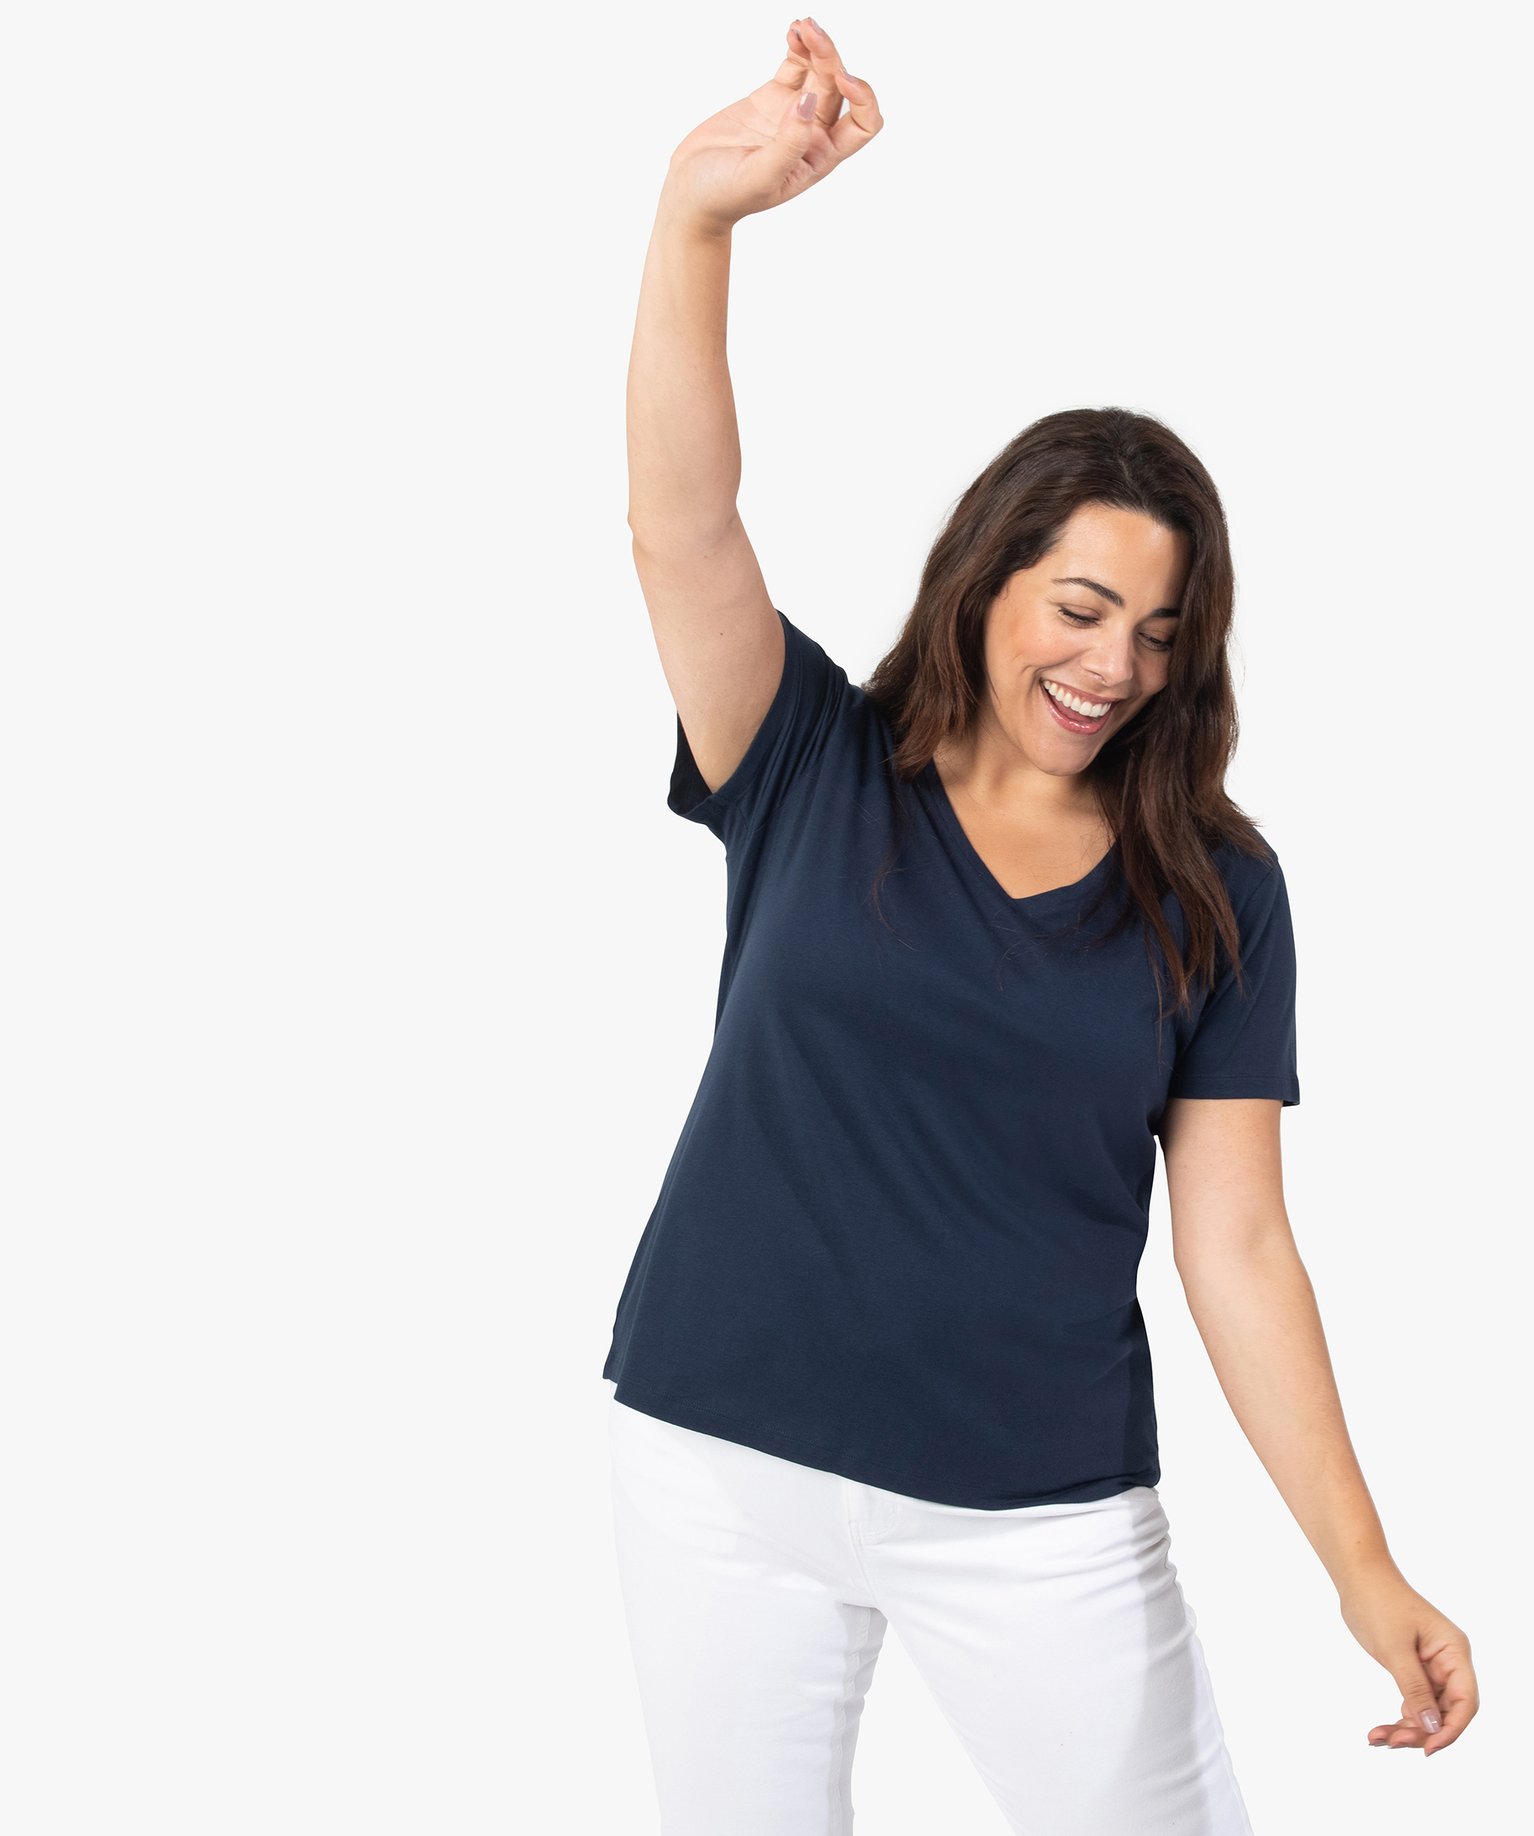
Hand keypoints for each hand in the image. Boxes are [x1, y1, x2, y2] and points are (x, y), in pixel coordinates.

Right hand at [661, 18, 882, 236]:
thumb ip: (789, 144)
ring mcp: (792, 114)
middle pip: (837, 89)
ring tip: (801, 27)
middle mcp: (812, 135)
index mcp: (819, 159)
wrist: (690, 190)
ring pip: (818, 72)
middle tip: (810, 33)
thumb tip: (809, 103)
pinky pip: (794, 67)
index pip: (862, 126)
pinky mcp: (771, 99)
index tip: (843, 79)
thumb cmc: (724, 195)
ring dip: (816, 46)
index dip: (863, 98)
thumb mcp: (760, 176)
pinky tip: (793, 31)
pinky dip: (798, 47)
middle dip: (829, 58)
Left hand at [1338, 1570, 1478, 1755]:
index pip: (1465, 1701)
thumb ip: (1414, 1688)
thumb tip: (1432, 1728)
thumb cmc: (1378, 1603)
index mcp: (1453, 1652)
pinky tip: (1378, 1731)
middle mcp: (1448, 1662)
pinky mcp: (1412, 1669)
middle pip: (1446, 1711)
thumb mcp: (1394, 1649)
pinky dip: (1398, 1717)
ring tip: (1378, 1738)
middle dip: (1422, 1731)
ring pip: (1428, 1711)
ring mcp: (1431, 1667)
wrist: (1356, 1577)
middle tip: (1392, 1742)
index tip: (1428, 1748)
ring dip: (1407, 1728)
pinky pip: (1413, 1702)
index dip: (1451, 1729)